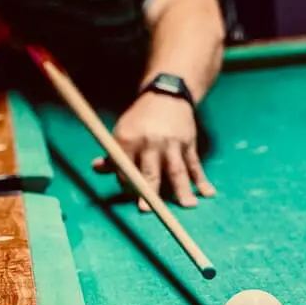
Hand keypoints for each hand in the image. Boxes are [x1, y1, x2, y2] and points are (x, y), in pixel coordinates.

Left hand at [92, 92, 215, 211]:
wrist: (166, 95)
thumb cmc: (141, 120)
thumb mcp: (123, 131)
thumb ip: (113, 154)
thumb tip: (96, 168)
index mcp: (128, 139)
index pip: (125, 168)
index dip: (127, 184)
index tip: (132, 196)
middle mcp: (150, 142)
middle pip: (150, 171)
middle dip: (149, 191)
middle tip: (148, 209)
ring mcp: (172, 144)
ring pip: (177, 170)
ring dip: (183, 189)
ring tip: (189, 205)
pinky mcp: (188, 143)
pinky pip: (195, 165)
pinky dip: (202, 180)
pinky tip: (209, 193)